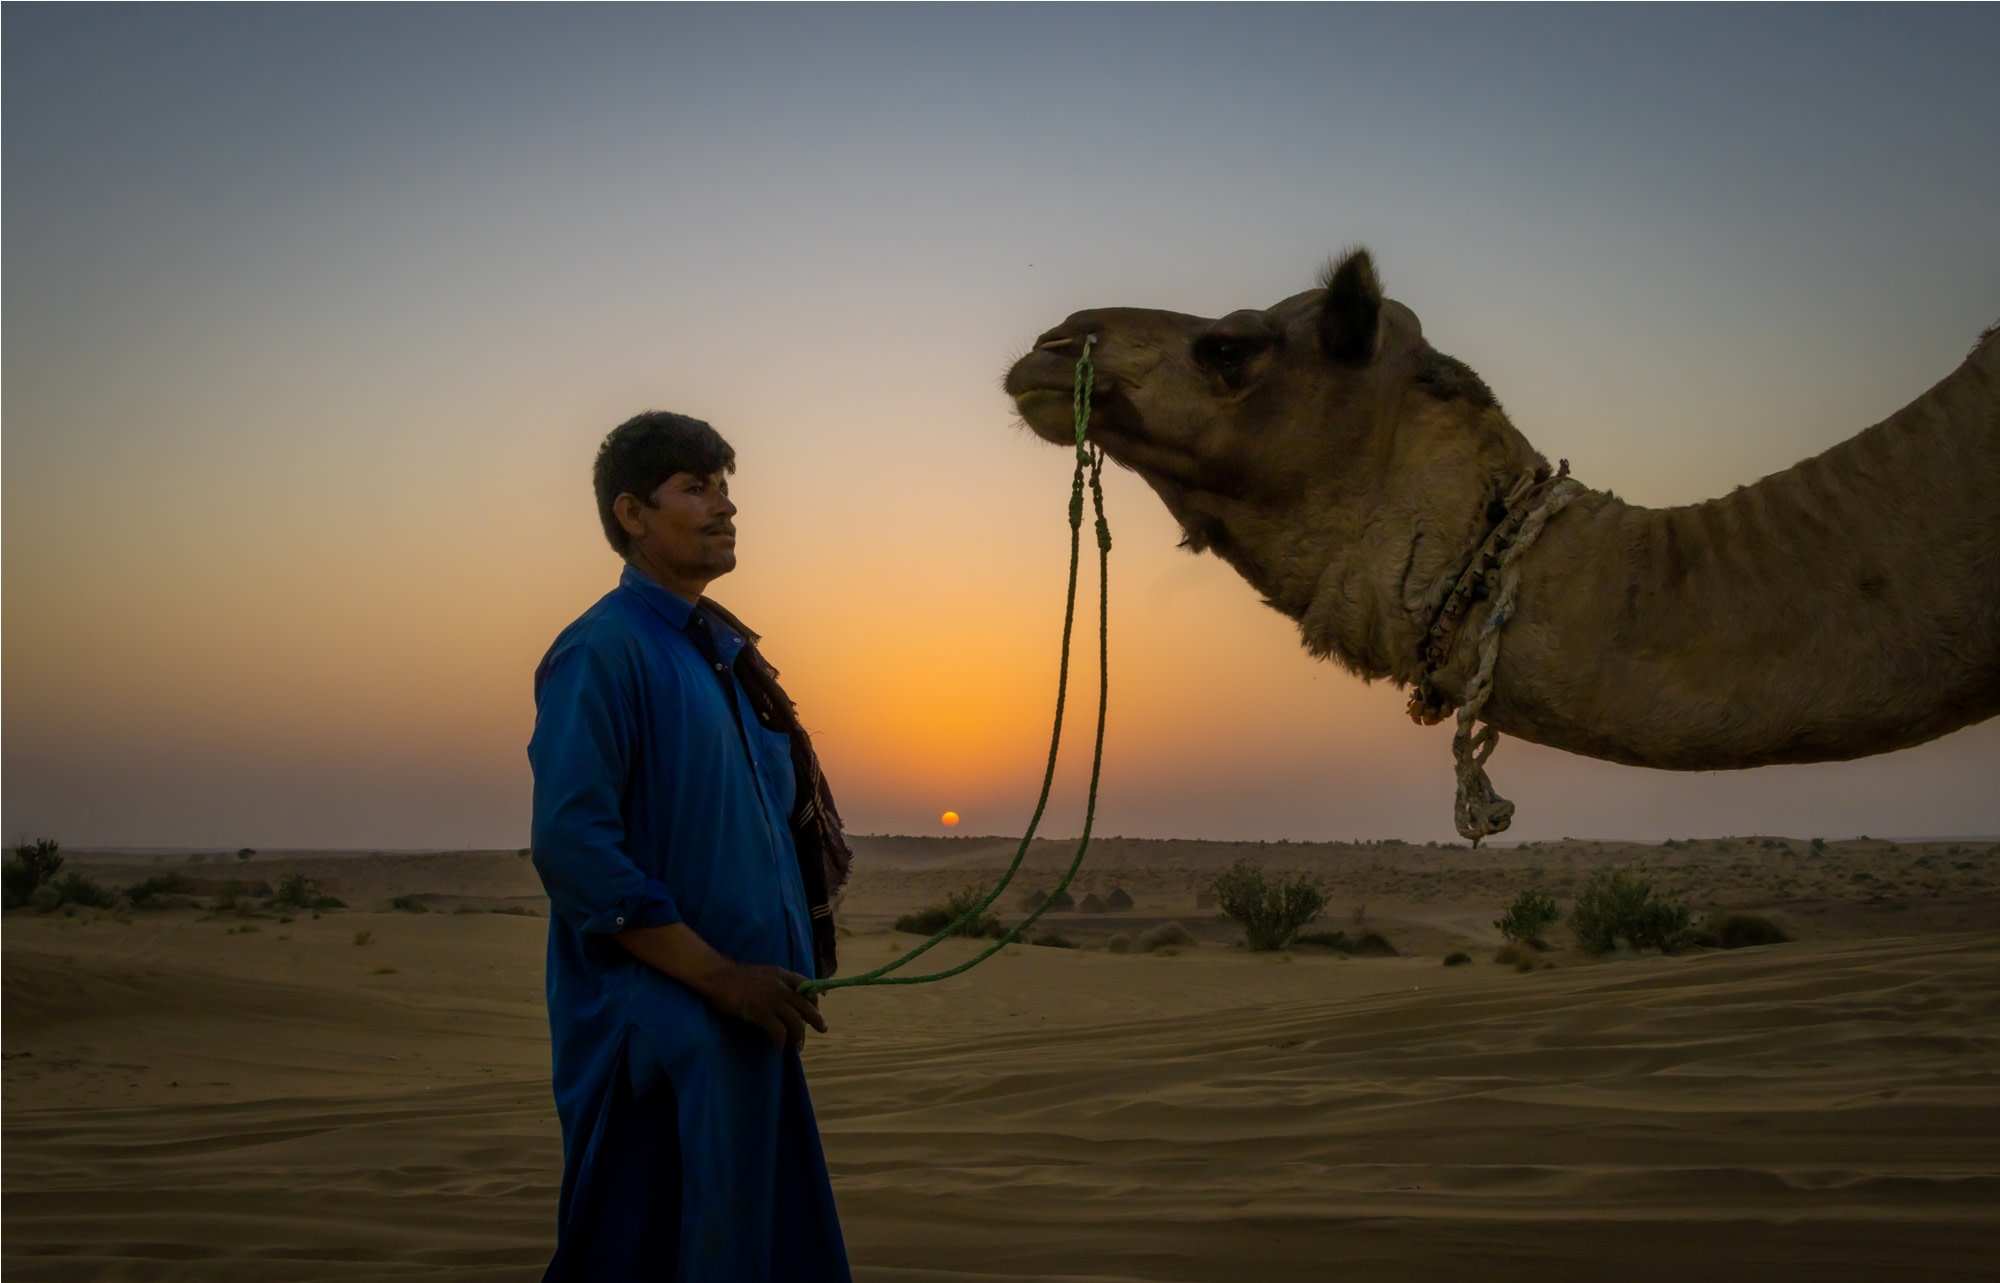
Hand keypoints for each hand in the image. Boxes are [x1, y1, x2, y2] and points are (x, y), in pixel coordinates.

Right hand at [699, 961, 826, 1050]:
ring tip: (798, 1046)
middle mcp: (781, 986)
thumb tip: (782, 996)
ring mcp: (772, 999)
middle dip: (816, 1019)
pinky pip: (778, 1029)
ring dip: (799, 1035)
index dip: (814, 997)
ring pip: (795, 1020)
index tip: (817, 1007)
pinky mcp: (761, 1012)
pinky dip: (781, 1039)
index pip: (806, 984)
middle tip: (823, 1029)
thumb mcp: (762, 973)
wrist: (718, 976)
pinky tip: (778, 1046)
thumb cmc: (735, 976)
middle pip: (805, 1005)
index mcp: (781, 974)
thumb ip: (775, 982)